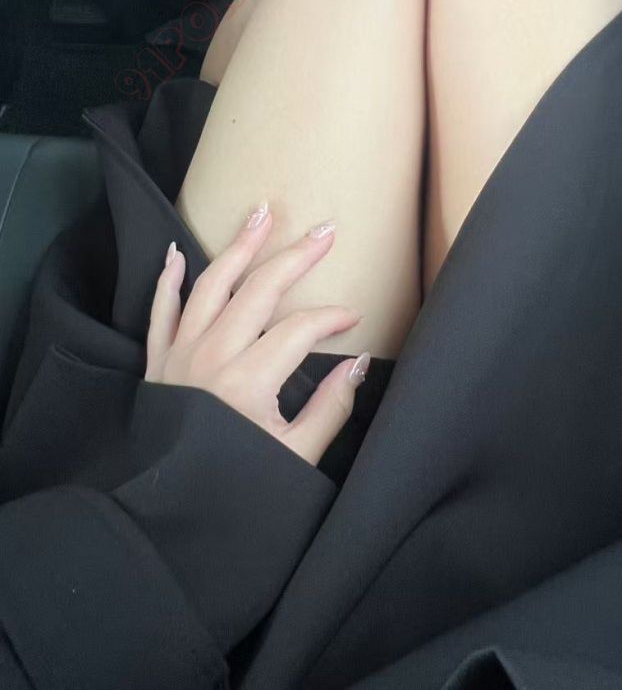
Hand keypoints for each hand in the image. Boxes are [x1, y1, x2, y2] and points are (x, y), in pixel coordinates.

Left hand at [145, 203, 369, 464]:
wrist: (168, 515)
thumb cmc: (238, 488)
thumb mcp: (295, 457)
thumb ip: (330, 409)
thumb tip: (357, 364)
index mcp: (249, 382)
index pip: (301, 329)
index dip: (333, 318)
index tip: (354, 318)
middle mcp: (212, 356)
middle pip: (260, 290)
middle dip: (297, 256)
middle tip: (325, 231)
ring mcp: (180, 353)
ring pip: (211, 284)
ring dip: (239, 246)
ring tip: (262, 212)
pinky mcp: (158, 360)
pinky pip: (161, 309)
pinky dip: (168, 279)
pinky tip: (175, 252)